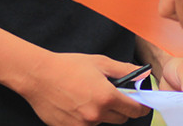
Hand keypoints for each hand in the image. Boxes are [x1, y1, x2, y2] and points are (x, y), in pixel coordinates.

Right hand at [16, 52, 150, 125]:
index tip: (142, 104)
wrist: (39, 76)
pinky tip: (79, 104)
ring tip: (91, 96)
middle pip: (122, 119)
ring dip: (104, 113)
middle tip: (115, 96)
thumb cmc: (69, 66)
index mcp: (107, 97)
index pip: (135, 110)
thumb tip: (143, 74)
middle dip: (123, 109)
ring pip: (104, 122)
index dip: (141, 107)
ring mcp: (82, 125)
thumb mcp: (101, 63)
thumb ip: (125, 70)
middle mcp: (96, 114)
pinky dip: (88, 118)